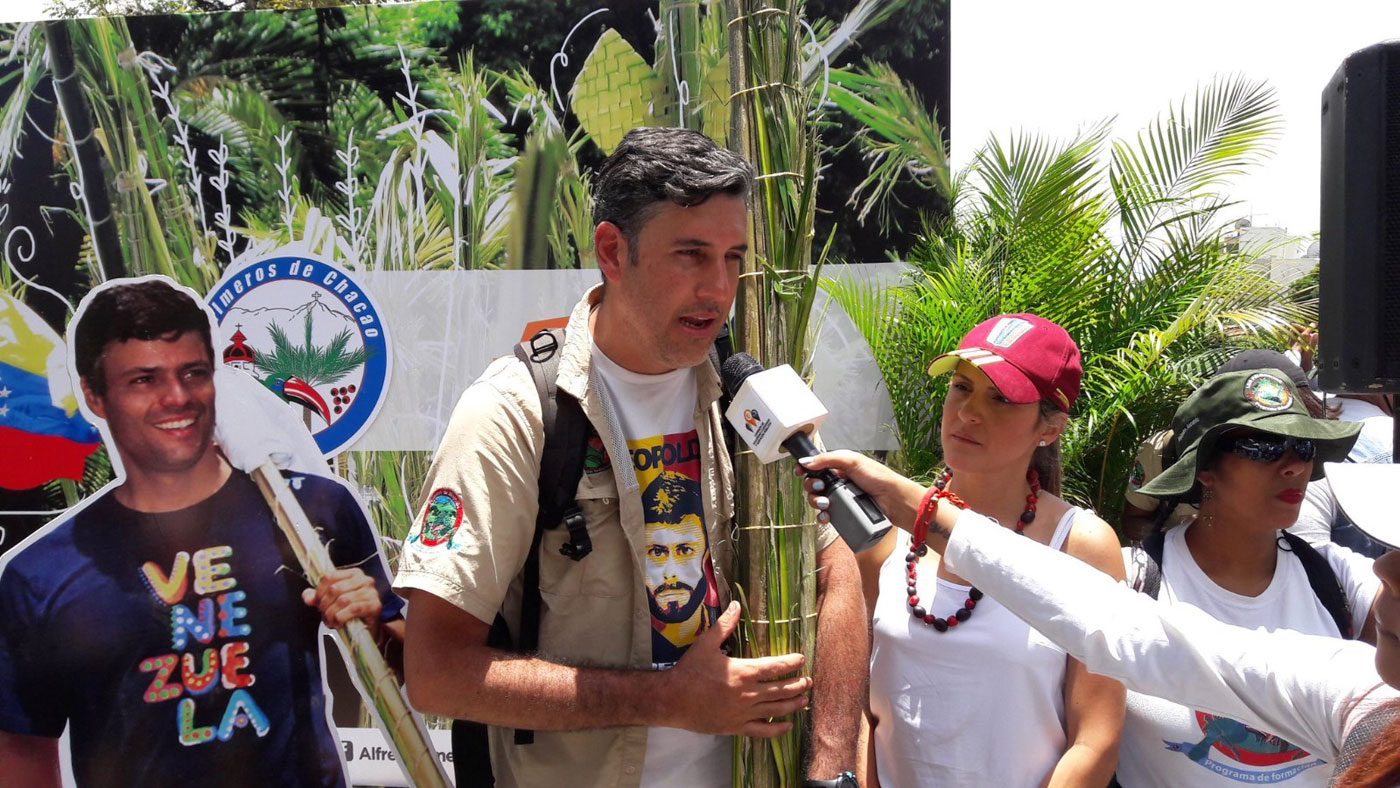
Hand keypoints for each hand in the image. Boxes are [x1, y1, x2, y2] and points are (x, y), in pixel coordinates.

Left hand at [302, 567, 382, 632]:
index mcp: (353, 573)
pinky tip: (340, 622)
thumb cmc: (350, 612)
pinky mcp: (375, 605)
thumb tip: (307, 597)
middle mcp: (364, 579)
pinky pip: (353, 609)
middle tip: (324, 615)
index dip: (319, 592)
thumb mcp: (331, 602)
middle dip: (325, 605)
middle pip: (334, 588)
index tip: (317, 603)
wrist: (367, 627)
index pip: (329, 577)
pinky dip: (342, 617)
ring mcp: (371, 592)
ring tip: (331, 621)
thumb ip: (318, 597)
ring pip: (343, 600)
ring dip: (332, 613)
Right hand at [663, 601, 810, 736]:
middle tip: (808, 681)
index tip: (802, 659)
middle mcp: (748, 693)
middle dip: (798, 684)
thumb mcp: (706, 644)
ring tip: (804, 700)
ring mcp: (744, 713)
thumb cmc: (689, 670)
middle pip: (782, 689)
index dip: (792, 662)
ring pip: (777, 710)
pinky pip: (763, 730)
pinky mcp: (737, 727)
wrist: (673, 699)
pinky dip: (778, 729)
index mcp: (743, 671)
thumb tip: (736, 605)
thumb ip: (724, 625)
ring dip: (794, 704)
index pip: (775, 666)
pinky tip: (788, 726)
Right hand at [796, 450, 924, 531]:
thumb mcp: (852, 461)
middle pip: (814, 484)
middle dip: (811, 486)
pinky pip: (826, 516)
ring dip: (815, 502)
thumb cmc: (878, 477)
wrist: (894, 500)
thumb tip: (805, 461)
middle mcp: (838, 483)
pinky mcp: (844, 514)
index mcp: (839, 467)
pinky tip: (826, 516)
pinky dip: (822, 516)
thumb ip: (827, 459)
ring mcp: (841, 499)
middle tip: (820, 487)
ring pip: (817, 501)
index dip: (806, 469)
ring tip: (825, 503)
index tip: (800, 471)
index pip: (816, 467)